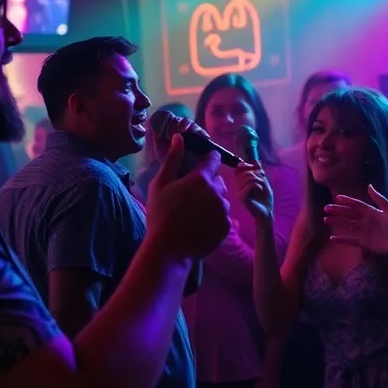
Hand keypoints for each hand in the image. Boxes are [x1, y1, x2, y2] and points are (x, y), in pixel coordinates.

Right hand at [147, 133, 230, 259]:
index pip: (213, 159)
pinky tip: (200, 224)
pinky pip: (224, 216)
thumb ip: (173, 159)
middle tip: (191, 196)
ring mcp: (223, 210)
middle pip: (218, 181)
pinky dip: (215, 218)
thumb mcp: (161, 184)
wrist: (168, 249)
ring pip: (222, 199)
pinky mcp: (226, 226)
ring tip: (195, 213)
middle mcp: (217, 191)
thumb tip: (179, 137)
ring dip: (213, 201)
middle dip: (208, 184)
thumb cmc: (160, 215)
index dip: (207, 160)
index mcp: (201, 178)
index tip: (201, 165)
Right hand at [235, 163, 273, 222]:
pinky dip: (258, 185)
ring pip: (247, 177)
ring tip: (261, 187)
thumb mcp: (263, 182)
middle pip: (244, 172)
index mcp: (241, 183)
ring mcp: (238, 192)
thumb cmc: (264, 199)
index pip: (238, 169)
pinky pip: (250, 184)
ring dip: (258, 180)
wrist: (266, 213)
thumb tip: (255, 159)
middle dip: (256, 174)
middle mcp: (238, 187)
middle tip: (262, 182)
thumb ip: (259, 171)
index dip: (245, 165)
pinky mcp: (241, 197)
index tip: (254, 168)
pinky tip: (260, 191)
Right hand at [323, 185, 387, 255]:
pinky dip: (341, 239)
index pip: (356, 205)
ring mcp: (363, 231)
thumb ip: (379, 199)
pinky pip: (349, 240)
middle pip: (348, 214)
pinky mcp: (362, 242)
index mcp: (371, 212)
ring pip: (346, 225)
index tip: (336, 197)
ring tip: (325, 219)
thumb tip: (369, 185)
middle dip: (338, 211)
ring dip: (336, 222)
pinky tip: (332, 238)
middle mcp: (365, 220)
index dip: (347, 201)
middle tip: (326, 208)